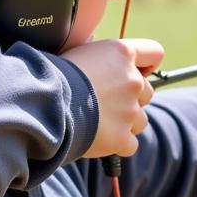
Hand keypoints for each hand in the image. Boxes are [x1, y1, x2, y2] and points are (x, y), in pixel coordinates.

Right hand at [61, 38, 163, 158]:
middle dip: (130, 98)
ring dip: (125, 123)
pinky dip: (117, 144)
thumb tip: (99, 60)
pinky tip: (97, 138)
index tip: (137, 71)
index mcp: (121, 53)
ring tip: (98, 121)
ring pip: (140, 120)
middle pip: (146, 91)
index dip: (147, 64)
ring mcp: (130, 111)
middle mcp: (132, 80)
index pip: (154, 53)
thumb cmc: (51, 74)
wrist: (42, 104)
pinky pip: (130, 144)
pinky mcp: (122, 138)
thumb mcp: (77, 52)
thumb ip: (99, 57)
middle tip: (103, 102)